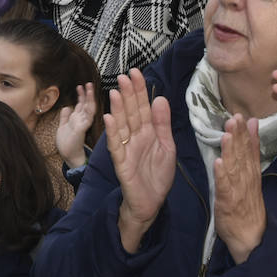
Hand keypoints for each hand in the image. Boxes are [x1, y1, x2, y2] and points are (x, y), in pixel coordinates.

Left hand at [56, 82, 96, 167]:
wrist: (68, 157)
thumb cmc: (66, 144)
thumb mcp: (63, 126)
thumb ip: (65, 117)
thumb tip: (66, 107)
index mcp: (77, 119)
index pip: (81, 104)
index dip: (82, 95)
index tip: (81, 86)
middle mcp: (81, 120)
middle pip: (86, 104)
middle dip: (88, 94)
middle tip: (89, 84)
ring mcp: (83, 124)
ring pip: (89, 109)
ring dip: (90, 99)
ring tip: (90, 89)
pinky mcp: (82, 129)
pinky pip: (87, 118)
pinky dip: (89, 110)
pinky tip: (90, 104)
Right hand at [107, 69, 176, 252]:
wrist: (151, 203)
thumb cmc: (158, 175)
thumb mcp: (167, 146)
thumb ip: (163, 124)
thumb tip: (160, 98)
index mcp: (147, 132)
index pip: (142, 107)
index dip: (139, 90)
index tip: (136, 72)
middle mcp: (135, 137)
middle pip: (131, 113)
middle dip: (128, 94)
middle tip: (124, 76)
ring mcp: (126, 149)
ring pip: (122, 126)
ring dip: (118, 110)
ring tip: (116, 92)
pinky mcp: (121, 164)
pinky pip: (116, 147)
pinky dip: (112, 133)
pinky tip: (109, 119)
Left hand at [213, 115, 267, 263]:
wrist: (250, 235)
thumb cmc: (247, 203)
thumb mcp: (253, 173)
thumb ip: (252, 148)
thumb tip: (253, 124)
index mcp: (251, 171)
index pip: (249, 149)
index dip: (245, 133)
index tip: (241, 116)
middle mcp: (246, 178)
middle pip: (242, 155)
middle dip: (238, 136)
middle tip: (234, 119)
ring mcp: (237, 189)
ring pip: (234, 167)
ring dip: (231, 152)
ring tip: (227, 135)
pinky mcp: (227, 200)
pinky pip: (224, 186)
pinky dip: (222, 174)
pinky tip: (218, 162)